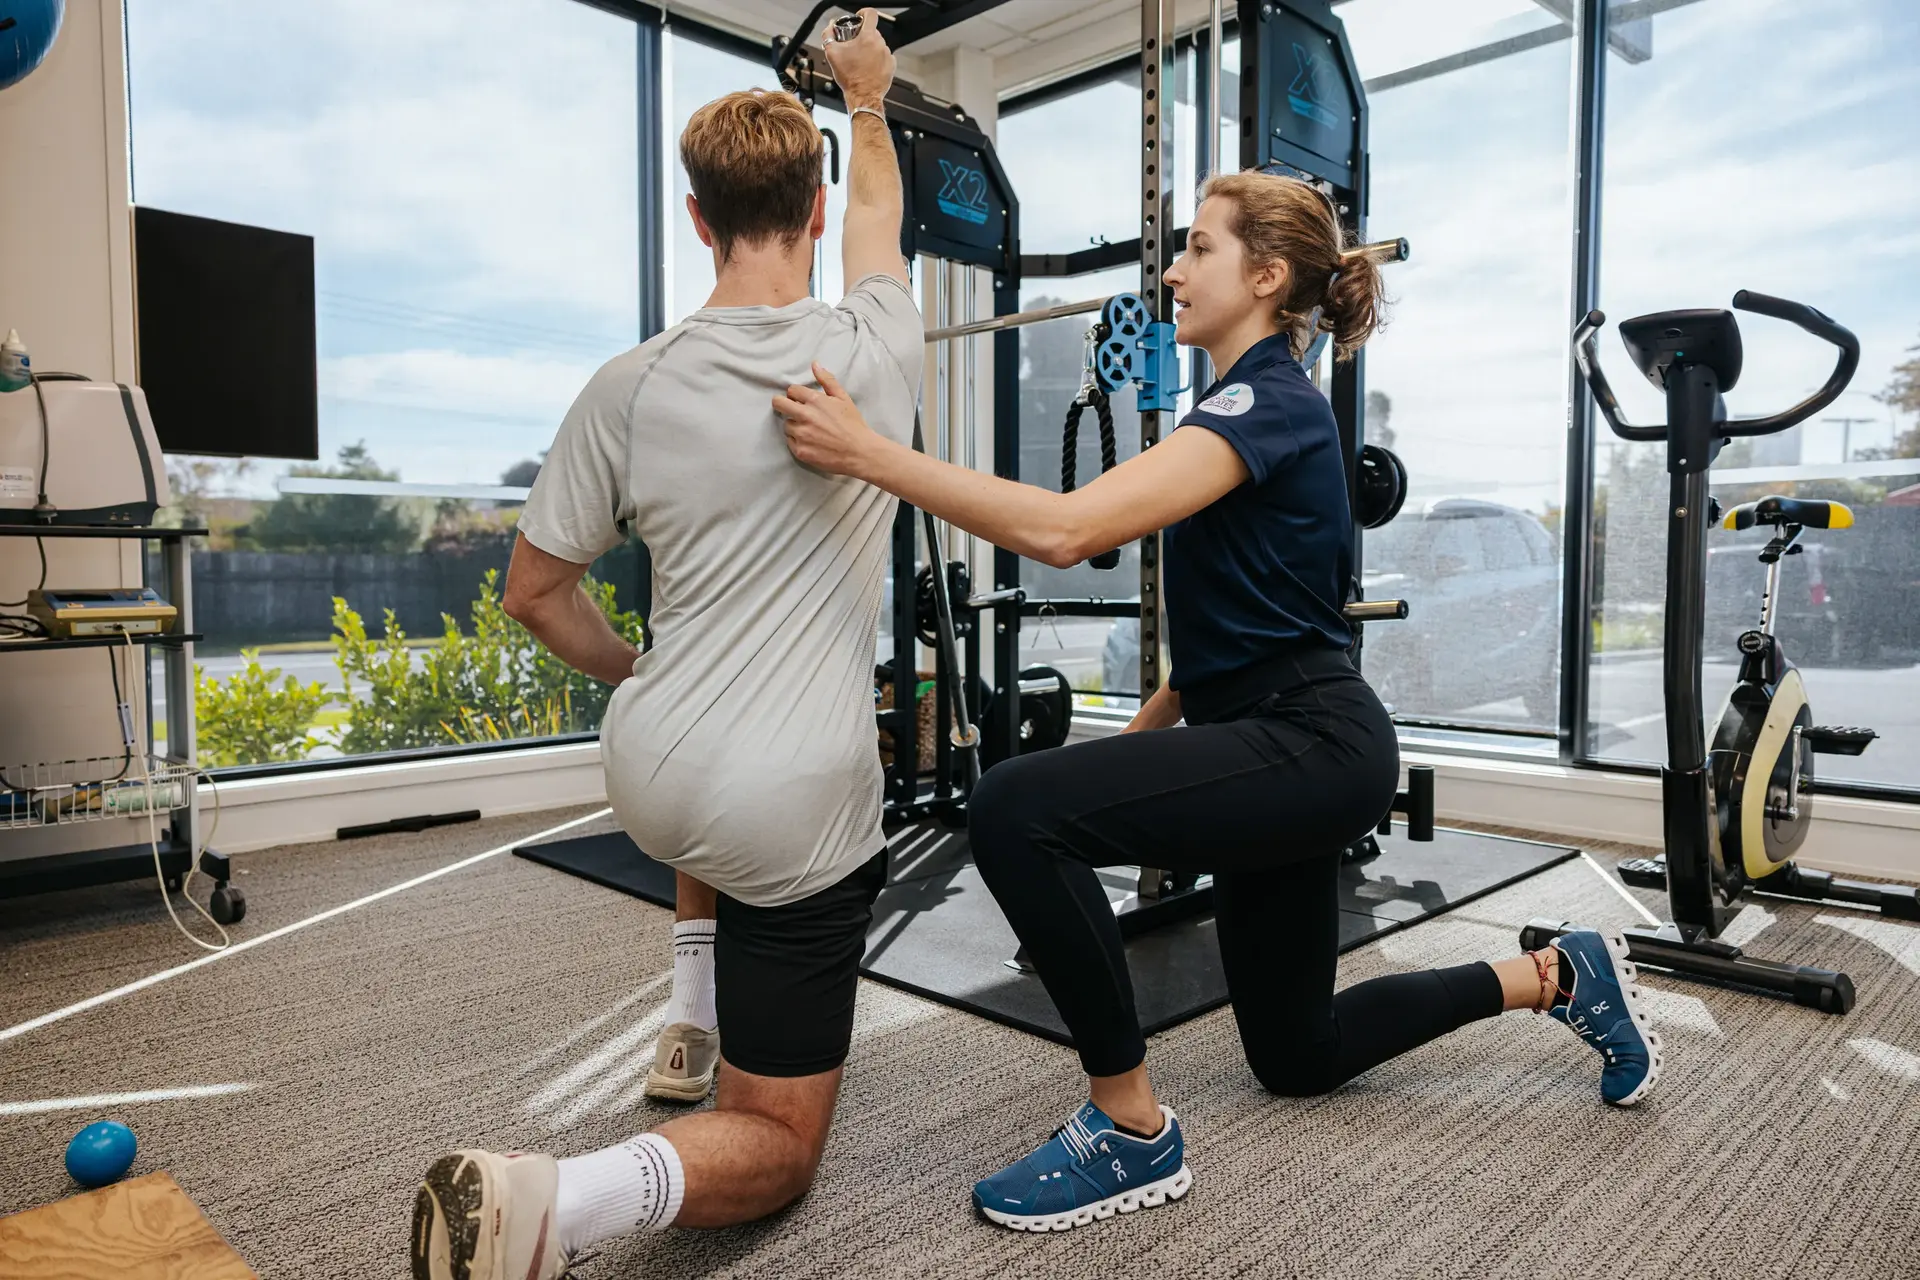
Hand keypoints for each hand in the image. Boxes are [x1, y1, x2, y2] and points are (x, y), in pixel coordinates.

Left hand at [773, 362, 880, 477]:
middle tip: (792, 410)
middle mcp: (804, 416)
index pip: (791, 390)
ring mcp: (801, 434)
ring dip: (795, 426)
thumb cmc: (853, 424)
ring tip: (811, 430)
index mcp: (814, 400)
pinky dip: (798, 442)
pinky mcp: (800, 451)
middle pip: (778, 404)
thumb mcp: (843, 398)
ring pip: (786, 425)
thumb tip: (815, 364)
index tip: (800, 400)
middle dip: (782, 404)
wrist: (859, 452)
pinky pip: (790, 442)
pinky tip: (812, 442)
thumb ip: (827, 380)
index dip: (795, 395)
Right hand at [821, 7, 893, 107]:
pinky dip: (877, 60)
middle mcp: (880, 43)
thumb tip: (830, 27)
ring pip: (878, 44)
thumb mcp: (831, 54)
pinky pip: (884, 56)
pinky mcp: (891, 65)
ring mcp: (887, 54)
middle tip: (854, 47)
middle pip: (872, 31)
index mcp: (867, 37)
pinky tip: (868, 67)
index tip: (859, 19)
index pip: (870, 14)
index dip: (863, 14)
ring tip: (860, 61)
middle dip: (862, 36)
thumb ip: (828, 35)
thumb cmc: (850, 78)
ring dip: (869, 49)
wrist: (863, 96)